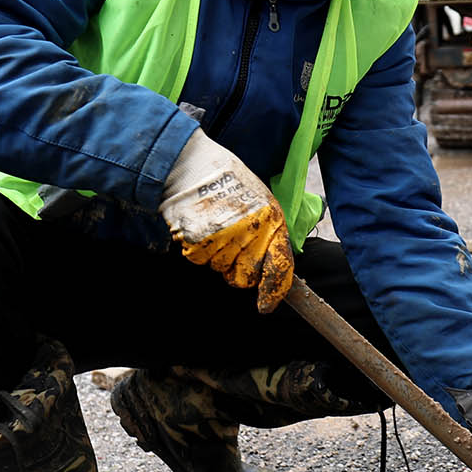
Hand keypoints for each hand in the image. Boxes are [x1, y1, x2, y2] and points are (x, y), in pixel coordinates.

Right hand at [158, 130, 294, 312]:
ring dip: (216, 255)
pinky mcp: (199, 241)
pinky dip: (198, 249)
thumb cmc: (228, 181)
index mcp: (272, 220)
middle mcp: (251, 232)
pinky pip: (200, 261)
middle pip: (245, 278)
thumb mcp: (261, 200)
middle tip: (230, 245)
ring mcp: (224, 238)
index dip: (274, 291)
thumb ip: (269, 232)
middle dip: (238, 270)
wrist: (192, 166)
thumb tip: (271, 265)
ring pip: (220, 270)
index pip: (280, 266)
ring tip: (214, 226)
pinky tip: (201, 227)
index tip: (266, 305)